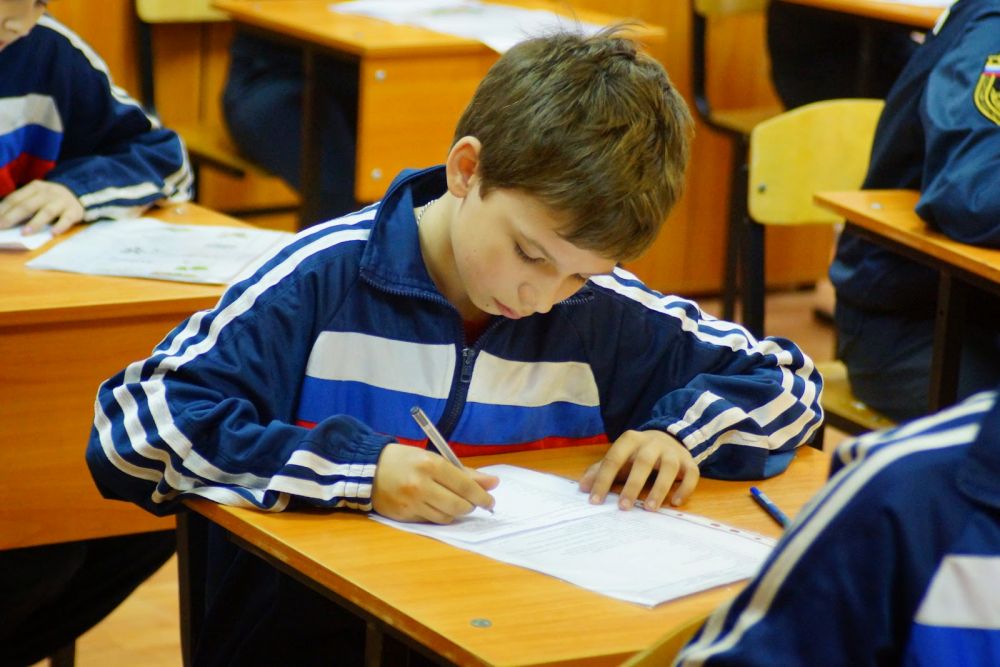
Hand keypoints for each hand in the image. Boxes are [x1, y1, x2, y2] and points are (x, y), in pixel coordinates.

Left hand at [0, 180, 84, 234]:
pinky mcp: (74, 211)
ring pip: (46, 212)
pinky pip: (67, 219)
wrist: (78, 193)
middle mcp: (47, 193)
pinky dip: (60, 226)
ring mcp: (61, 201)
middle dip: (12, 217)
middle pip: (27, 205)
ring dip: (35, 223)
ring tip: (24, 233)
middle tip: (2, 227)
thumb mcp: (37, 195)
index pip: (15, 198)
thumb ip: (23, 204)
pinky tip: (53, 233)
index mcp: (34, 187)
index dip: (3, 210)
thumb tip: (4, 219)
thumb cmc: (51, 199)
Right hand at [372, 443, 498, 522]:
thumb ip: (463, 472)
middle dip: (470, 506)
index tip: (491, 501)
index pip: (464, 485)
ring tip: (452, 502)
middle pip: (458, 506)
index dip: (481, 496)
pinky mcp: (403, 516)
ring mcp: (411, 503)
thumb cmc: (405, 460)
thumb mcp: (433, 458)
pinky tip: (433, 506)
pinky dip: (437, 516)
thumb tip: (493, 483)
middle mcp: (421, 485)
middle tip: (472, 503)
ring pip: (446, 517)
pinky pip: (430, 521)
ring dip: (454, 513)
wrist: (367, 468)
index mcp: (431, 465)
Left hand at [578, 430, 698, 510]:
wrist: (668, 437)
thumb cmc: (637, 454)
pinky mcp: (689, 461)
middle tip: (623, 507)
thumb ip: (600, 470)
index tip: (595, 501)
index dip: (603, 480)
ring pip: (669, 468)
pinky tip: (675, 503)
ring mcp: (672, 452)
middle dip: (632, 485)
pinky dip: (684, 488)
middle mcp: (652, 443)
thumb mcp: (618, 457)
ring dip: (659, 489)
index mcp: (630, 440)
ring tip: (649, 508)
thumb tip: (582, 487)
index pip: (614, 459)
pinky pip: (691, 474)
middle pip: (642, 462)